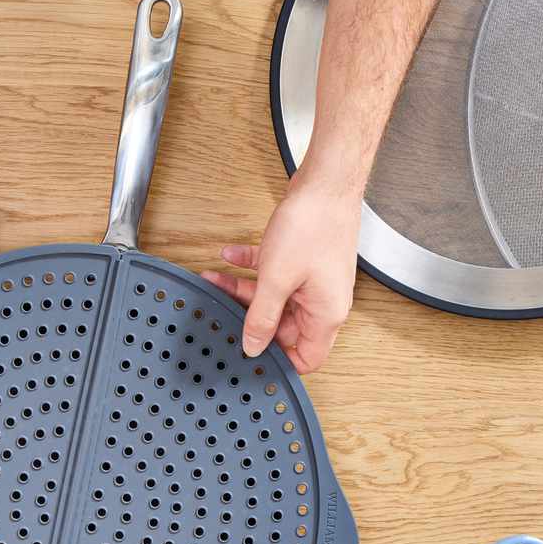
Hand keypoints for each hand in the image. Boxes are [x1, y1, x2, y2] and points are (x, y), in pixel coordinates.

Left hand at [202, 188, 358, 373]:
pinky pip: (273, 273)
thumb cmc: (314, 226)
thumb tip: (252, 347)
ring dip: (243, 289)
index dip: (281, 362)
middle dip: (250, 318)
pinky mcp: (303, 261)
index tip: (250, 356)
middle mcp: (323, 301)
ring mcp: (313, 280)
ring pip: (273, 298)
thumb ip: (261, 317)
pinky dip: (251, 267)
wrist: (326, 182)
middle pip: (283, 327)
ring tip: (216, 280)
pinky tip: (230, 256)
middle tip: (222, 311)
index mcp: (326, 314)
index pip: (307, 358)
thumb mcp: (277, 280)